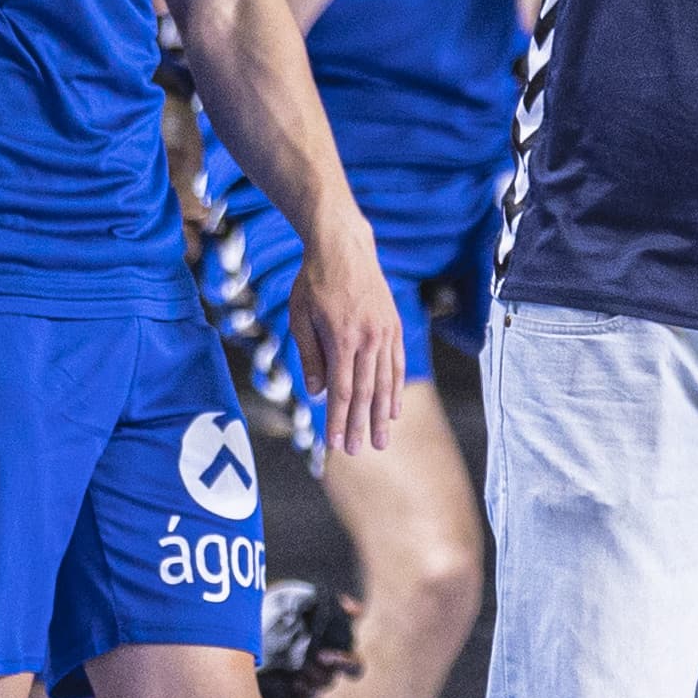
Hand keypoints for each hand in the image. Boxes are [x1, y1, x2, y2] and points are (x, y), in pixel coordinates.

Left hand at [288, 216, 403, 454]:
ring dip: (383, 415)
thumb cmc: (314, 281)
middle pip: (366, 392)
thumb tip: (318, 394)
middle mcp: (368, 338)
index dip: (339, 420)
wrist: (344, 246)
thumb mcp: (300, 317)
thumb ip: (310, 357)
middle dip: (361, 425)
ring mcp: (385, 332)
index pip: (341, 390)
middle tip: (359, 451)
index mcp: (342, 338)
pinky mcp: (394, 326)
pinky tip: (394, 409)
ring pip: (385, 382)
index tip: (335, 444)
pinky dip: (395, 389)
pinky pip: (397, 364)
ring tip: (381, 440)